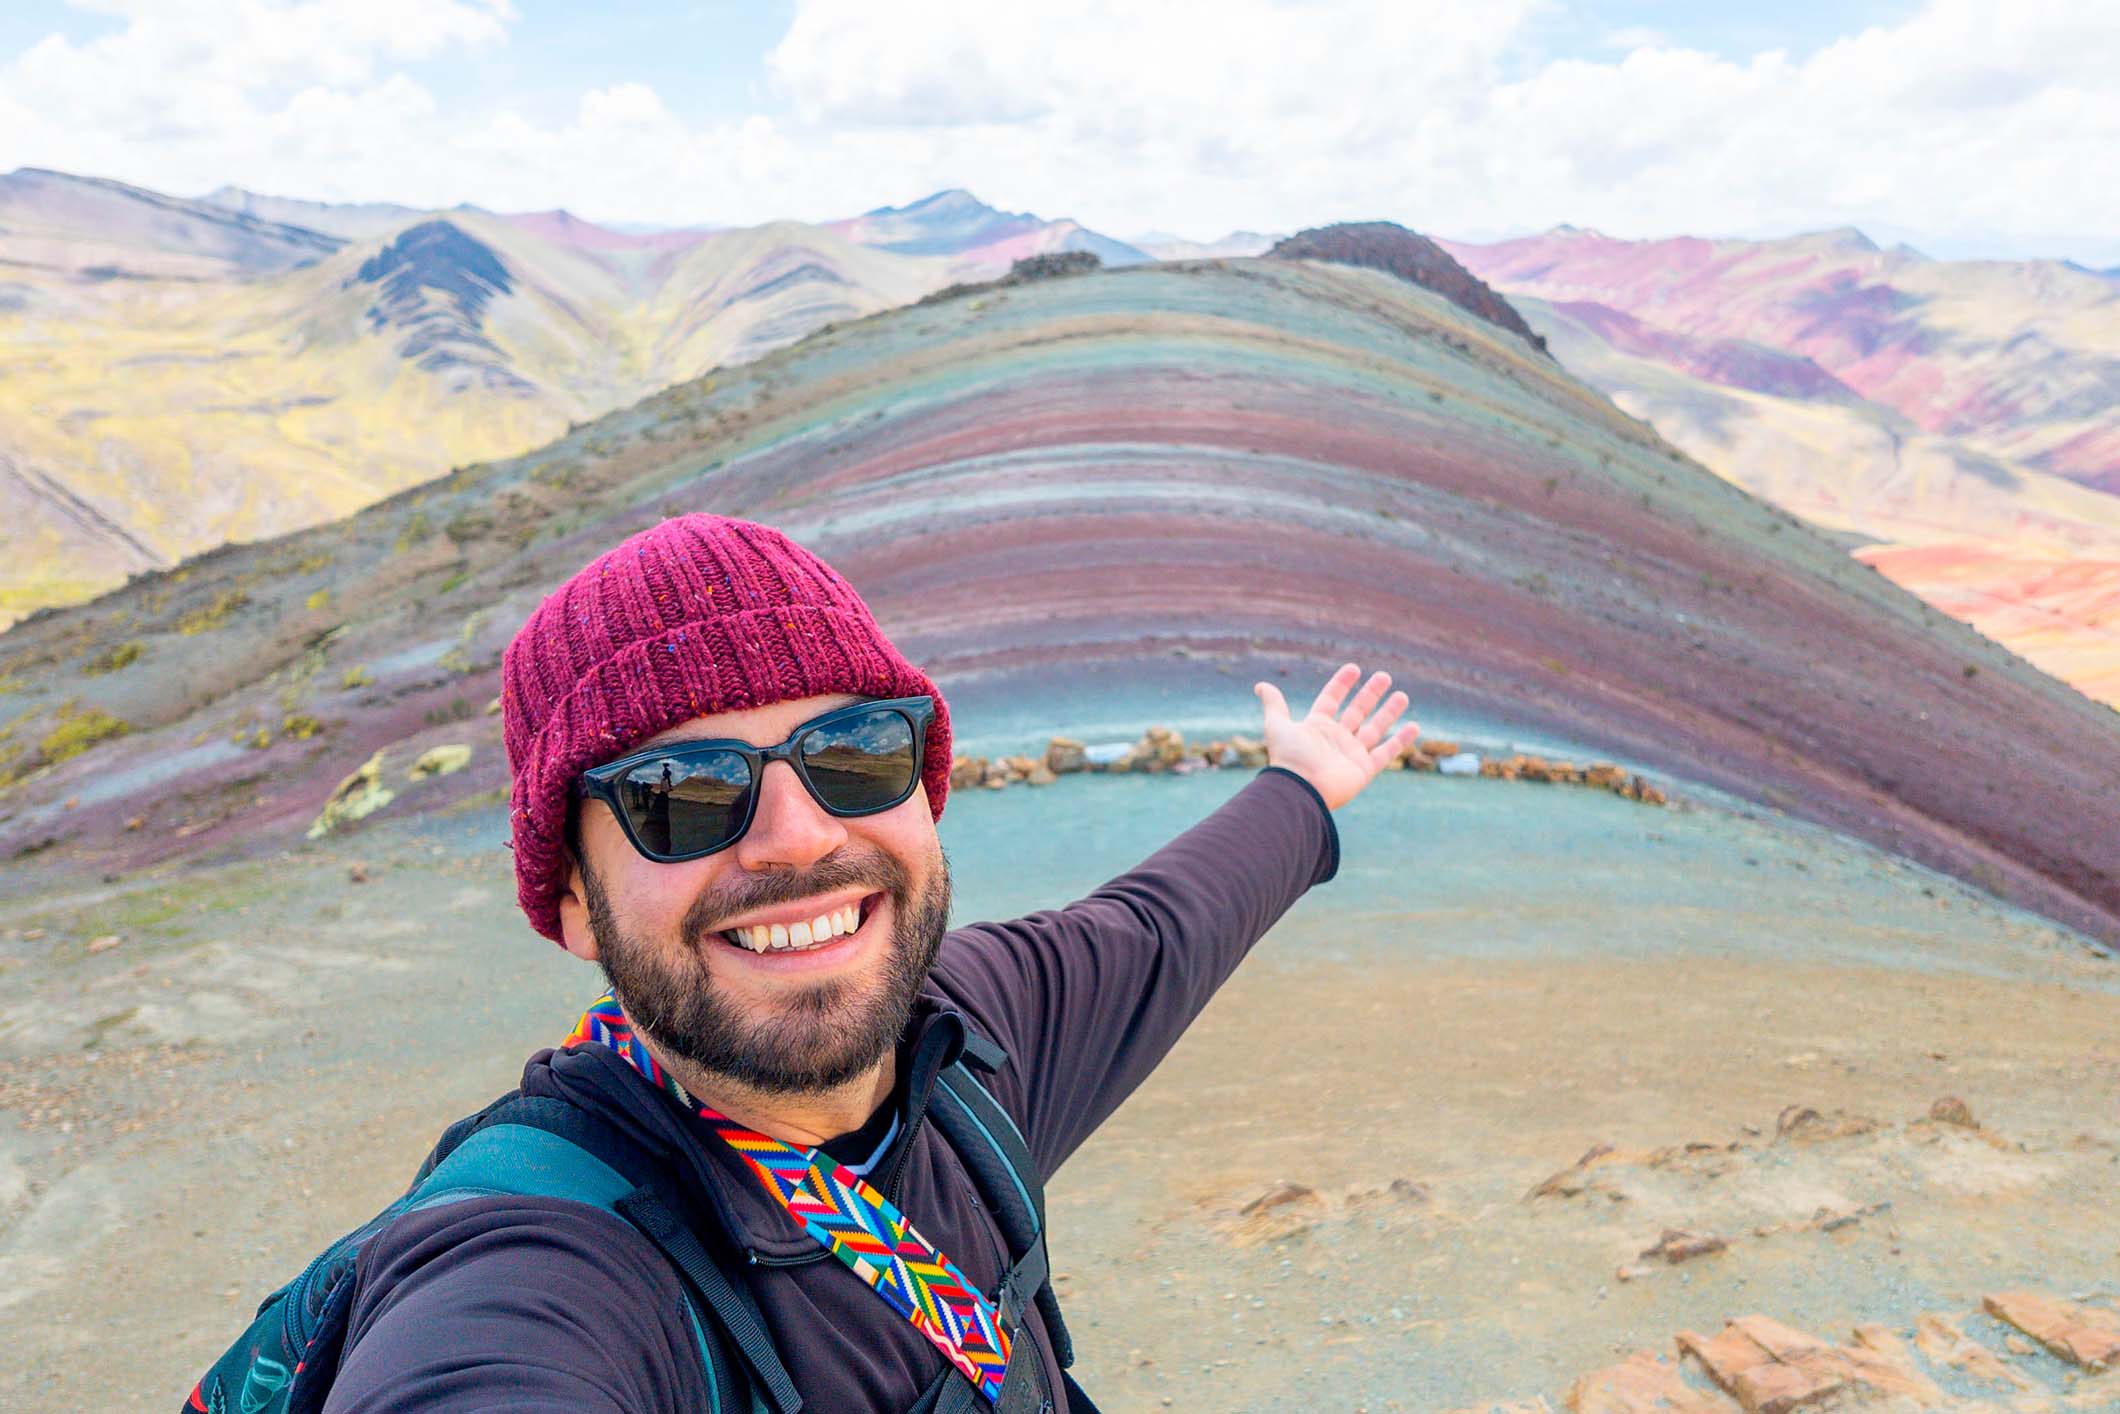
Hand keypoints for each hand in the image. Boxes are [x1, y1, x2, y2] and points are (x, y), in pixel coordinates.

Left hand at [1253, 664, 1419, 810]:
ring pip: (1375, 729)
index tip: (1354, 668)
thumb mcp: (1277, 726)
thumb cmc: (1289, 758)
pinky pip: (1386, 753)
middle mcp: (1335, 739)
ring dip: (1388, 712)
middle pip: (1357, 711)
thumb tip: (1261, 685)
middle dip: (1370, 694)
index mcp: (1316, 726)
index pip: (1331, 699)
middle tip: (1385, 676)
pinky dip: (1400, 740)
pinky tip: (1414, 726)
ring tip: (1402, 695)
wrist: (1301, 789)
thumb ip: (1274, 704)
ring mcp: (1351, 754)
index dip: (1341, 684)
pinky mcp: (1364, 770)